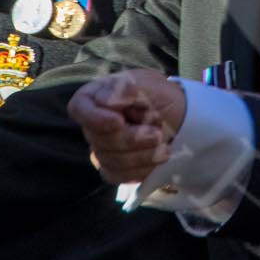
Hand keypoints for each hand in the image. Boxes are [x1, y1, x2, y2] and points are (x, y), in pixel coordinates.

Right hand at [68, 69, 186, 184]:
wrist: (181, 119)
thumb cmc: (161, 97)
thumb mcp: (149, 84)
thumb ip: (127, 88)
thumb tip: (105, 100)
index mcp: (97, 96)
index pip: (78, 107)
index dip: (94, 118)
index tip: (118, 122)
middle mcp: (94, 123)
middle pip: (98, 139)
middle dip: (131, 138)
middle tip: (157, 133)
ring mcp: (101, 147)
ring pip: (109, 160)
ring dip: (142, 154)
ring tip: (164, 144)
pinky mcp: (112, 167)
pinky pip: (118, 175)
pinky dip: (142, 167)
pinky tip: (158, 156)